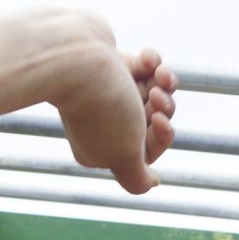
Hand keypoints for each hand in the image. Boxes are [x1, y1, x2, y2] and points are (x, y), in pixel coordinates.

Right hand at [53, 43, 175, 194]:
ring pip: (151, 92)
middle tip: (158, 95)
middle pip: (149, 121)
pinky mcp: (108, 65)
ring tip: (159, 72)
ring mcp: (105, 92)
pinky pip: (142, 66)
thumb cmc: (103, 108)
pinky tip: (148, 57)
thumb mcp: (125, 155)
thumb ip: (136, 178)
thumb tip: (151, 184)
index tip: (160, 121)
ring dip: (163, 83)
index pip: (146, 150)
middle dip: (163, 107)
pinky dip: (151, 62)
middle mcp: (101, 123)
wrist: (75, 55)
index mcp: (101, 150)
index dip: (162, 135)